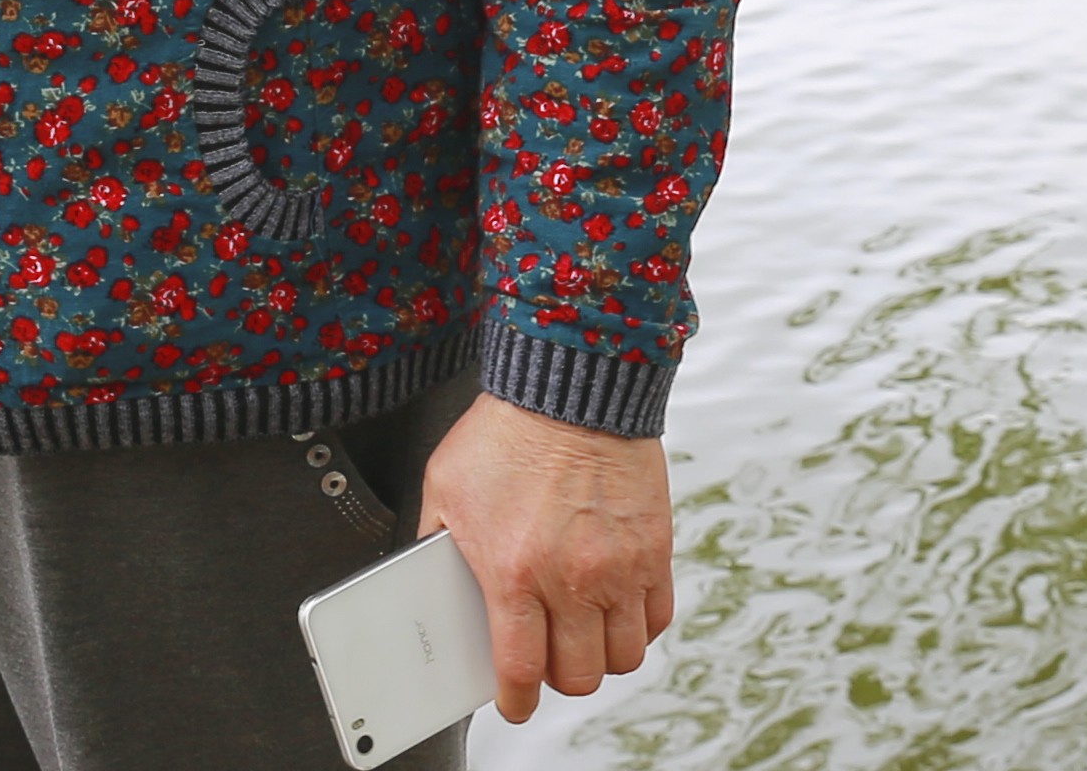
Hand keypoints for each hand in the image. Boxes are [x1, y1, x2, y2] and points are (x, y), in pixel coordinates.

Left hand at [415, 396, 676, 724]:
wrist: (571, 384)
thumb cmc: (506, 432)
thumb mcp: (444, 489)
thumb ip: (436, 546)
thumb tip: (429, 587)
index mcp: (514, 571)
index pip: (520, 669)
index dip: (514, 701)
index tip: (512, 702)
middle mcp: (572, 578)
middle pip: (578, 675)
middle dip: (558, 676)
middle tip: (547, 655)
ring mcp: (620, 567)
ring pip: (623, 656)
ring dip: (600, 654)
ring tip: (583, 632)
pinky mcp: (654, 548)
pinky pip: (657, 617)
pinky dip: (638, 624)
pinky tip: (616, 606)